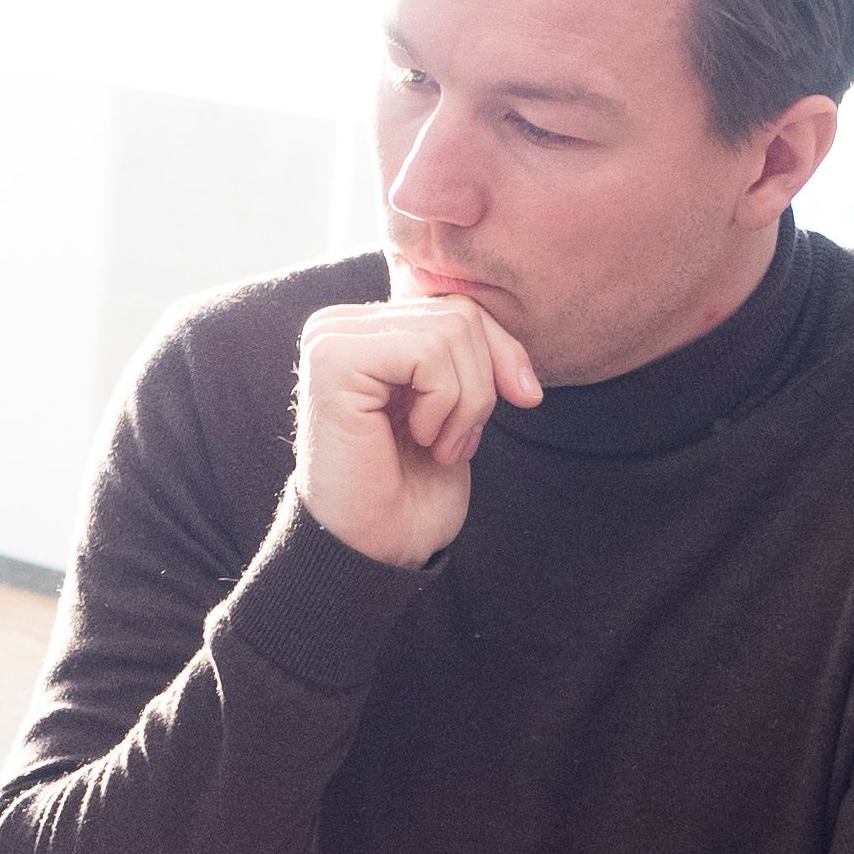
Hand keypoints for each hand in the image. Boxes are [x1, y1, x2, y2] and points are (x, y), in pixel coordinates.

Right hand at [292, 292, 543, 569]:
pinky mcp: (333, 360)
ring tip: (438, 444)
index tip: (524, 399)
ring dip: (465, 401)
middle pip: (459, 314)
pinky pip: (427, 353)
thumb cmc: (409, 488)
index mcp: (364, 331)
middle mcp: (337, 325)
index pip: (456, 306)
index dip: (501, 352)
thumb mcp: (456, 409)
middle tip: (457, 441)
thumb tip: (516, 357)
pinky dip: (444, 403)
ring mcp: (330, 339)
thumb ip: (469, 359)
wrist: (373, 548)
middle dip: (482, 384)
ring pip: (450, 331)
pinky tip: (421, 438)